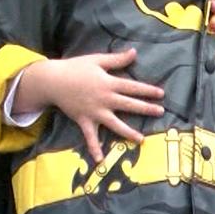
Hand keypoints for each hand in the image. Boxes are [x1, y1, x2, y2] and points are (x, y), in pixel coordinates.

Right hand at [13, 48, 164, 162]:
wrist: (53, 81)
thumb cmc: (75, 68)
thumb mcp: (97, 60)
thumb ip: (117, 59)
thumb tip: (135, 52)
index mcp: (108, 83)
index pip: (132, 87)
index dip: (147, 90)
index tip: (161, 94)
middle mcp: (104, 99)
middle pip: (129, 105)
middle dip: (146, 109)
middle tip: (160, 112)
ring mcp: (95, 112)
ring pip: (115, 124)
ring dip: (128, 132)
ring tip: (141, 139)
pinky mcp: (84, 121)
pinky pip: (90, 137)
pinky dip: (94, 149)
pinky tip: (101, 160)